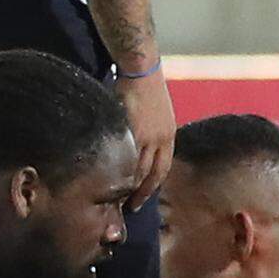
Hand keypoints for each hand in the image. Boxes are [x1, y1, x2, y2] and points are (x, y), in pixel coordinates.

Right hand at [117, 68, 173, 207]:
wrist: (141, 70)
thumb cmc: (147, 89)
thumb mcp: (159, 114)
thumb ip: (153, 133)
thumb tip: (141, 150)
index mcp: (169, 136)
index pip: (162, 168)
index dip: (153, 186)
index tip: (143, 198)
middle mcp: (161, 139)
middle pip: (152, 173)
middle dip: (141, 193)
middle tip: (130, 207)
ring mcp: (147, 136)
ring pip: (138, 168)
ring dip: (129, 185)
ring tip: (117, 198)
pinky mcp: (132, 130)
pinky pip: (126, 156)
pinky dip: (119, 170)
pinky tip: (110, 178)